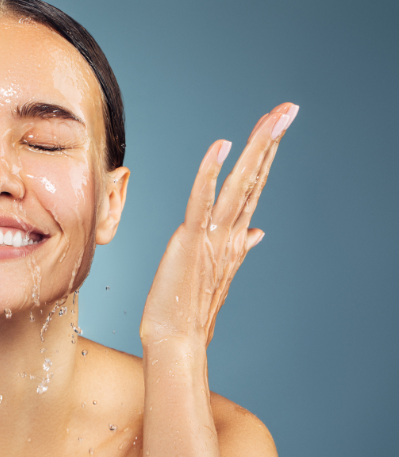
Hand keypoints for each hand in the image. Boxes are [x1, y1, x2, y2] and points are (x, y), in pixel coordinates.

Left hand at [140, 103, 297, 347]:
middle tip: (288, 109)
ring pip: (239, 184)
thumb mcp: (218, 273)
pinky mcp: (191, 240)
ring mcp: (213, 237)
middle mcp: (231, 234)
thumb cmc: (189, 308)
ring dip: (256, 148)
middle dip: (270, 142)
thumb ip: (239, 247)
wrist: (176, 339)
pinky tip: (221, 146)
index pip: (254, 189)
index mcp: (235, 238)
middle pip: (255, 179)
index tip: (277, 128)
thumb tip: (257, 232)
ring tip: (273, 118)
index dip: (266, 157)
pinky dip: (211, 173)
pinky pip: (202, 201)